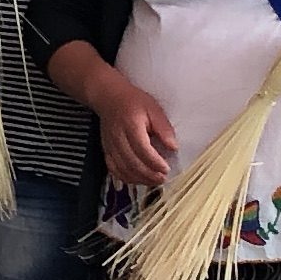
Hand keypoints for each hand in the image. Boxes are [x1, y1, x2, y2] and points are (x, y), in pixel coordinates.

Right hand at [93, 79, 179, 194]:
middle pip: (132, 163)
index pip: (142, 149)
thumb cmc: (133, 102)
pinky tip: (137, 179)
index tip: (167, 168)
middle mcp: (118, 138)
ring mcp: (110, 146)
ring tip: (153, 181)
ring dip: (139, 179)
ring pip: (123, 169)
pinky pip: (114, 170)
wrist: (109, 98)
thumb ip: (164, 129)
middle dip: (149, 175)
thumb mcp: (154, 109)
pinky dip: (126, 178)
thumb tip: (173, 148)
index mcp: (131, 125)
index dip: (155, 162)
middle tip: (163, 178)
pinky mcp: (106, 151)